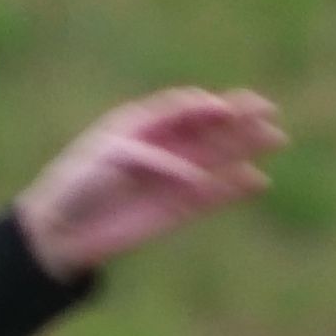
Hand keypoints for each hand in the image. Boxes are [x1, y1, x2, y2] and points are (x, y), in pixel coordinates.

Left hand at [15, 87, 281, 276]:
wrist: (59, 230)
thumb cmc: (76, 184)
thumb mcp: (109, 158)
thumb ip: (151, 158)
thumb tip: (194, 175)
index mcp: (142, 126)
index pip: (183, 107)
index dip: (204, 105)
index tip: (219, 108)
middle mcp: (164, 148)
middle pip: (209, 127)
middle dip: (239, 117)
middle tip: (268, 110)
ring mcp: (174, 177)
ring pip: (219, 157)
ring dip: (246, 146)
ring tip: (276, 138)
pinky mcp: (178, 208)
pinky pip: (214, 194)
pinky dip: (235, 187)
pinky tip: (258, 181)